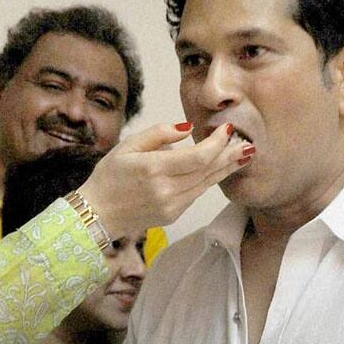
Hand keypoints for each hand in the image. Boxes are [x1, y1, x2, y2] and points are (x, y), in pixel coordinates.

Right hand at [79, 122, 250, 239]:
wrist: (97, 214)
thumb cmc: (109, 177)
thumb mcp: (127, 146)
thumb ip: (159, 134)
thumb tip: (187, 129)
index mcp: (153, 170)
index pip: (198, 157)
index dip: (217, 144)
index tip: (227, 130)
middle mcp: (165, 190)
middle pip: (208, 171)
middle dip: (229, 155)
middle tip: (247, 143)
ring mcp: (171, 205)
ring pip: (207, 184)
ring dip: (226, 168)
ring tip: (242, 155)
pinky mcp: (173, 214)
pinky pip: (197, 193)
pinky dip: (209, 180)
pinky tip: (219, 169)